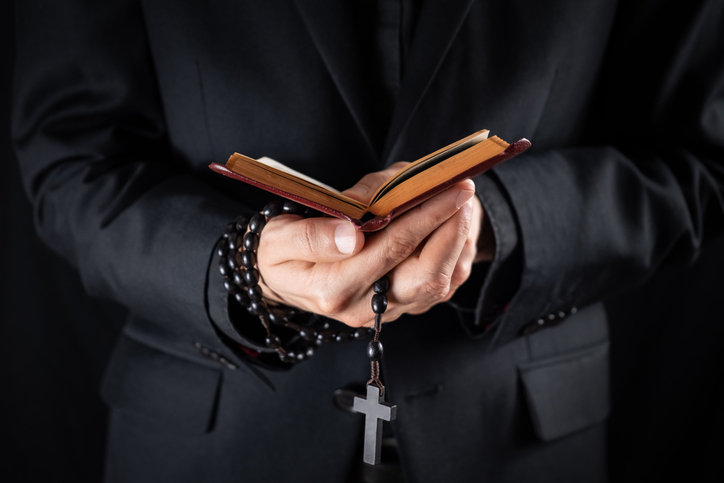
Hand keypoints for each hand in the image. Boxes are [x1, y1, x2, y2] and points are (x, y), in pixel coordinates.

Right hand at [256, 164, 483, 326]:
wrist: (282, 278)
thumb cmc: (280, 250)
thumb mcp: (278, 237)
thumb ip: (310, 236)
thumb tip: (352, 235)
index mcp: (333, 289)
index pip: (391, 248)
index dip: (425, 215)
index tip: (449, 187)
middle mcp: (364, 309)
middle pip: (428, 276)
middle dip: (452, 230)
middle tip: (462, 191)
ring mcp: (385, 313)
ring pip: (439, 284)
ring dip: (456, 241)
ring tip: (459, 203)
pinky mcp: (398, 309)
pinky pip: (438, 287)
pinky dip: (451, 254)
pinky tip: (449, 226)